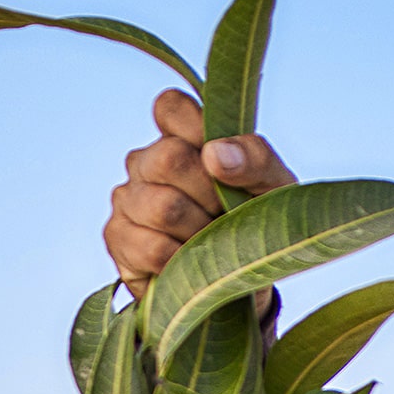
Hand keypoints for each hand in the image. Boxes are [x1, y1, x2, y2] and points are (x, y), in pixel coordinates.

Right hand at [104, 88, 295, 315]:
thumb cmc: (260, 225)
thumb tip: (215, 155)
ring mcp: (128, 198)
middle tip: (226, 216)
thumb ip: (257, 160)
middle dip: (210, 195)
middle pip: (169, 158)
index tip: (221, 163)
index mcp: (183, 137)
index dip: (196, 129)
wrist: (244, 286)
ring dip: (200, 234)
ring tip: (211, 244)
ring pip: (161, 207)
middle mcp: (147, 161)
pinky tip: (190, 266)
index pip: (171, 107)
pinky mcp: (118, 238)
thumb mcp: (276, 189)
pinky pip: (152, 247)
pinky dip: (183, 263)